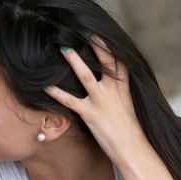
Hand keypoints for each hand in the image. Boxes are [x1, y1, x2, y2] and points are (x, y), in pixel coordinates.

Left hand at [44, 37, 145, 161]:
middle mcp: (113, 91)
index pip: (118, 61)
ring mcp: (101, 102)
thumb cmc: (129, 128)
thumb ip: (118, 90)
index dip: (109, 46)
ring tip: (63, 48)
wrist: (133, 148)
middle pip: (105, 62)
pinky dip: (58, 93)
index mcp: (123, 87)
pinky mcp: (91, 114)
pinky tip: (47, 86)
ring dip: (74, 61)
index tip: (99, 32)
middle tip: (84, 31)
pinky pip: (71, 101)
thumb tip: (110, 81)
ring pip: (86, 76)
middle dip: (96, 45)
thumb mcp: (128, 104)